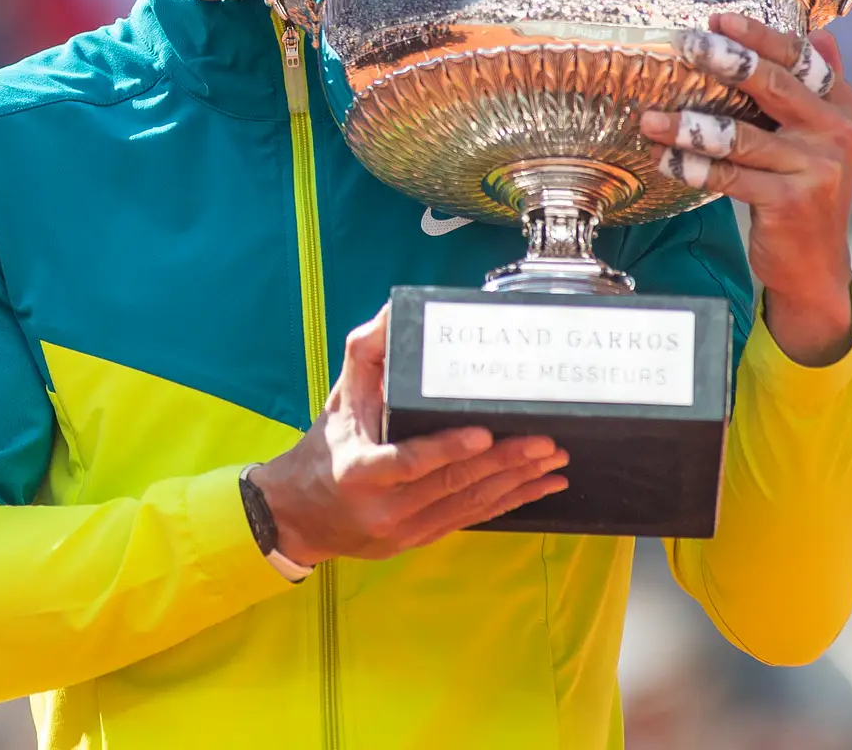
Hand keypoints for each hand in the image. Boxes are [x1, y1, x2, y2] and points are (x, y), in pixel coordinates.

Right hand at [248, 307, 568, 566]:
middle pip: (452, 485)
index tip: (484, 433)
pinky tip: (540, 488)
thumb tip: (394, 311)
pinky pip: (471, 519)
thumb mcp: (338, 399)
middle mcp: (384, 507)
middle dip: (505, 462)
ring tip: (553, 461)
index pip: (408, 462)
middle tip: (545, 442)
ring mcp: (405, 530)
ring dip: (516, 482)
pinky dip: (509, 503)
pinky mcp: (420, 539)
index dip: (448, 449)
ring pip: (469, 505)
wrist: (298, 516)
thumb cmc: (323, 449)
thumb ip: (366, 354)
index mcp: (359, 471)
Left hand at [638, 13, 851, 366]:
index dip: (759, 37)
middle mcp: (835, 132)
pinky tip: (663, 157)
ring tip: (650, 117)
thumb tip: (821, 35)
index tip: (719, 20)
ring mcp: (815, 168)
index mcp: (841, 106)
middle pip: (774, 86)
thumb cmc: (803, 191)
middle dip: (726, 61)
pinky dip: (692, 167)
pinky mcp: (789, 202)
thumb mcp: (821, 136)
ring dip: (689, 124)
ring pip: (741, 136)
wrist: (815, 265)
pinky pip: (729, 177)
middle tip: (684, 45)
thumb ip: (818, 87)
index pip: (800, 59)